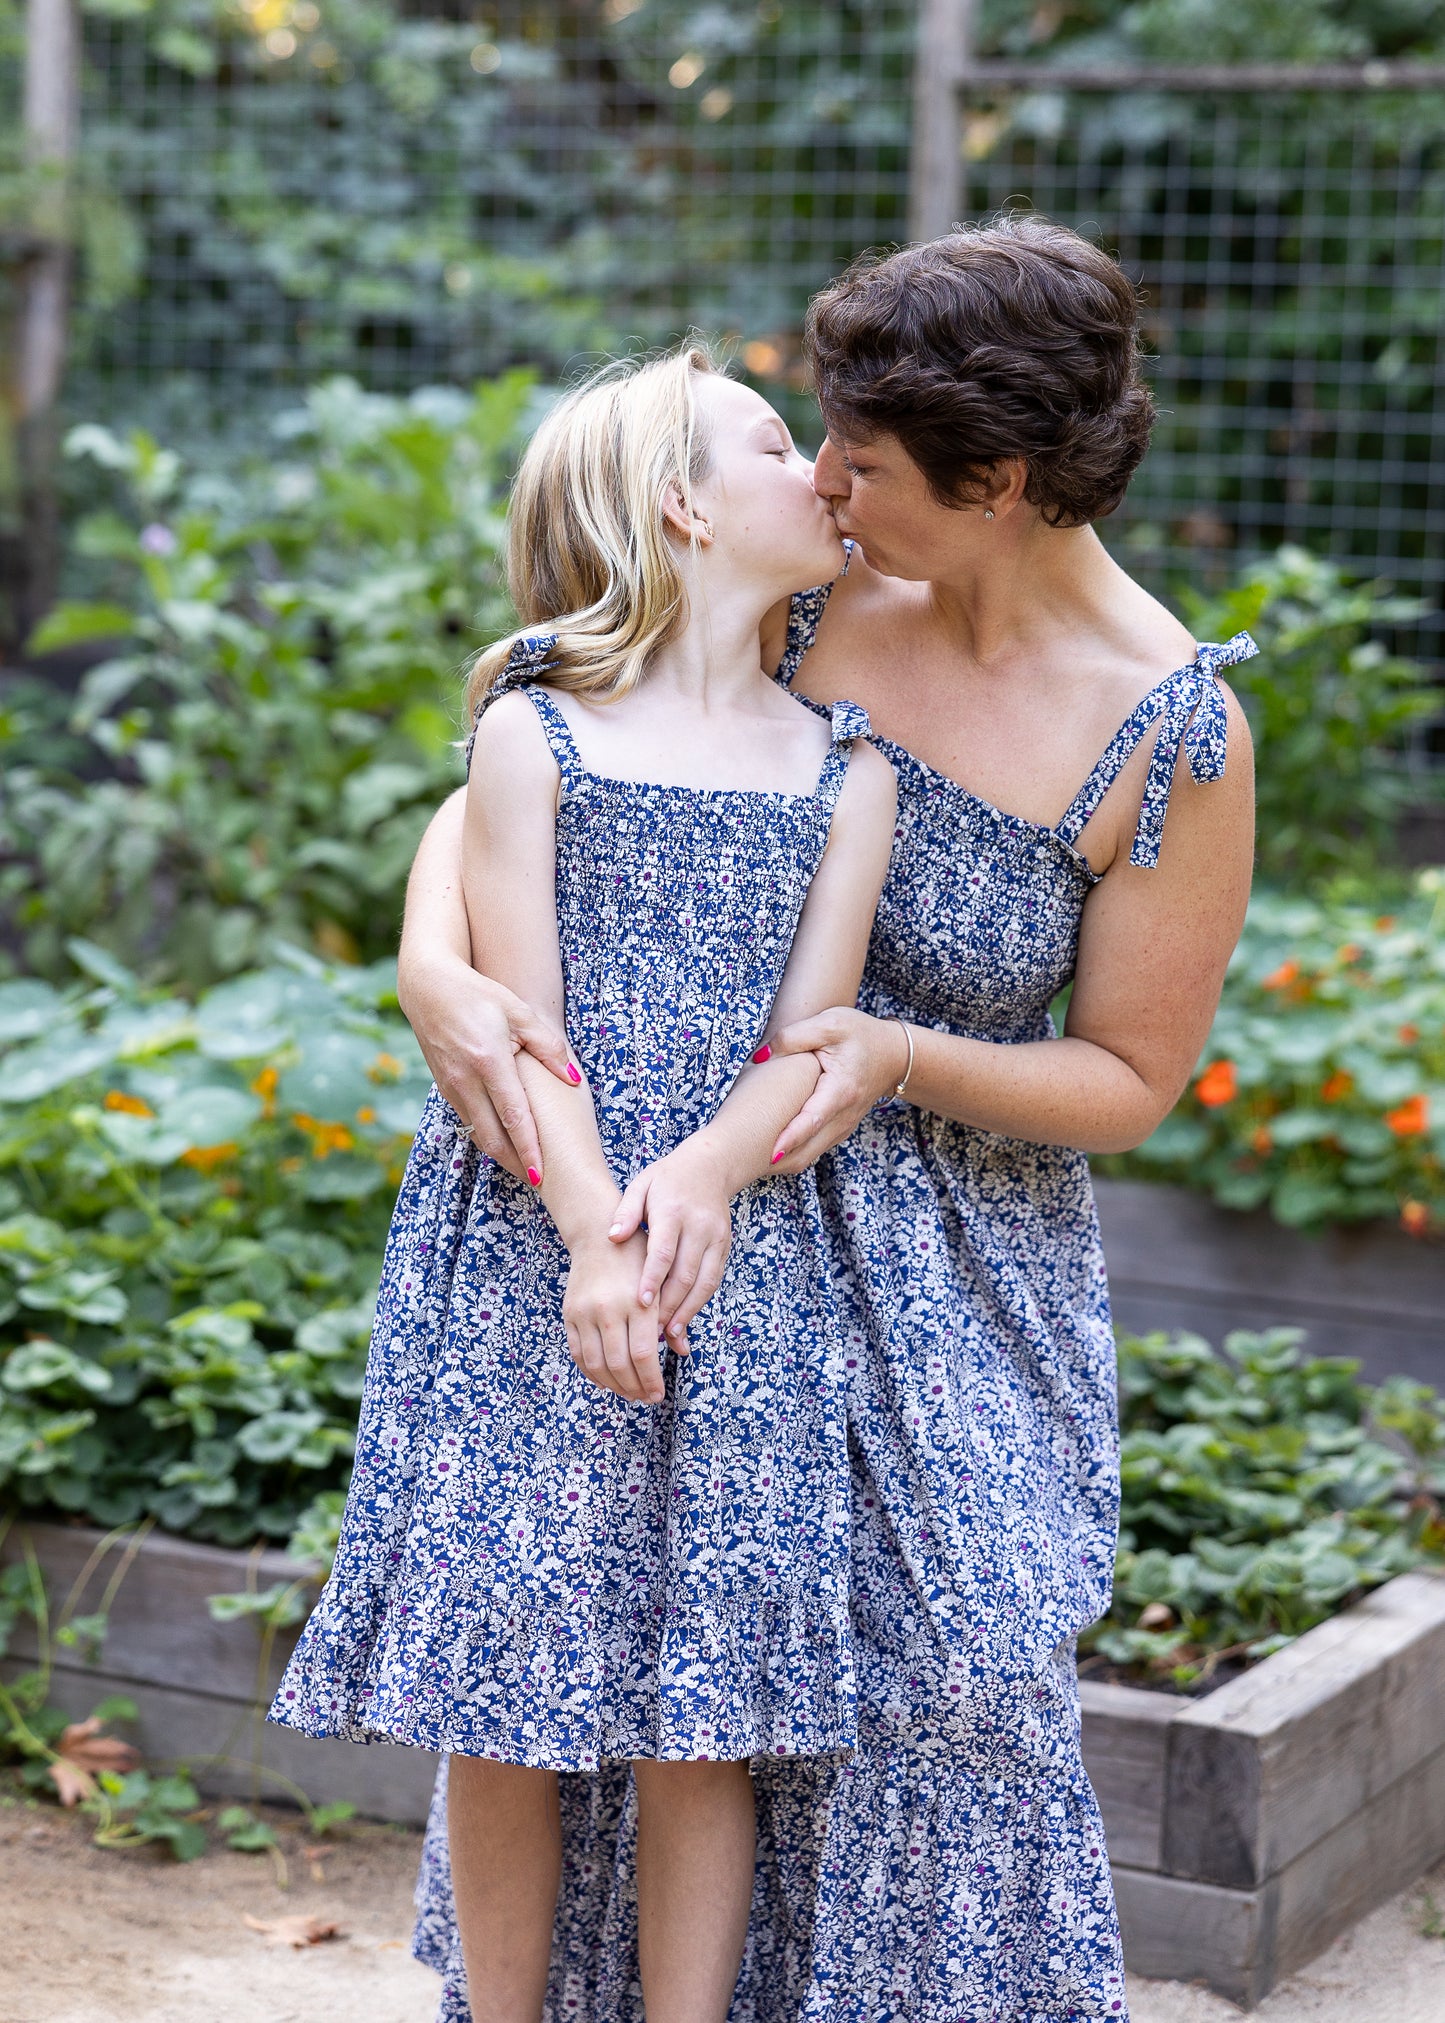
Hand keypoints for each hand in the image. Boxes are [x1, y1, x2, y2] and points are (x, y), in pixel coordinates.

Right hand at [398, 954, 577, 1179]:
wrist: (428, 988)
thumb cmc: (480, 995)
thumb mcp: (519, 1013)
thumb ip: (549, 1047)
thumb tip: (573, 1079)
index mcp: (489, 1061)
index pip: (514, 1116)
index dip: (529, 1148)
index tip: (542, 1174)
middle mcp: (466, 1079)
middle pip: (493, 1137)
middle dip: (516, 1163)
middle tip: (539, 1182)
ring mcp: (451, 1086)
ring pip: (478, 1133)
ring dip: (501, 1154)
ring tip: (525, 1168)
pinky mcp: (443, 1088)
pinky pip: (468, 1120)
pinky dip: (487, 1136)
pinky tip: (505, 1143)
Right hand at [563, 1230, 664, 1404]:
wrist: (598, 1234)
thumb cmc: (638, 1257)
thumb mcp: (661, 1281)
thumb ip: (671, 1317)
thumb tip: (683, 1352)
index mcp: (637, 1301)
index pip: (644, 1354)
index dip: (652, 1380)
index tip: (659, 1393)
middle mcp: (608, 1308)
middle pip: (620, 1364)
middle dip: (635, 1388)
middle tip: (646, 1398)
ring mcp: (585, 1312)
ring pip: (598, 1364)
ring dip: (614, 1386)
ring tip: (629, 1393)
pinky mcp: (570, 1314)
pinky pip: (578, 1354)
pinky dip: (592, 1373)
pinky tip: (606, 1380)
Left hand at [607, 1139, 732, 1353]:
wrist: (709, 1166)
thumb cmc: (666, 1179)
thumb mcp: (640, 1186)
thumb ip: (625, 1212)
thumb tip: (612, 1237)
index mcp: (673, 1212)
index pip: (663, 1252)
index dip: (652, 1280)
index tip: (641, 1304)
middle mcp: (699, 1227)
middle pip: (685, 1274)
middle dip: (669, 1307)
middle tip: (650, 1333)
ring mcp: (716, 1238)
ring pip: (704, 1283)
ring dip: (687, 1311)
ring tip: (670, 1335)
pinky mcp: (724, 1247)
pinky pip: (713, 1280)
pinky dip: (699, 1302)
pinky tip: (685, 1319)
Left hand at [765, 1008, 908, 1170]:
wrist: (893, 1055)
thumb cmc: (859, 1035)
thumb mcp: (829, 1023)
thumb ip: (794, 1036)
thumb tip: (760, 1056)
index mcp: (841, 1090)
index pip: (813, 1120)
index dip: (791, 1137)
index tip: (768, 1151)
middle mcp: (844, 1115)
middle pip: (810, 1146)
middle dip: (780, 1159)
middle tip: (746, 1164)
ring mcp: (843, 1126)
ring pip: (812, 1153)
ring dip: (785, 1161)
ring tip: (751, 1164)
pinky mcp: (839, 1129)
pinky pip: (815, 1148)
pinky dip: (794, 1155)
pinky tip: (770, 1155)